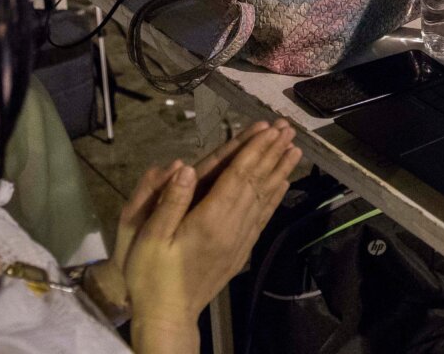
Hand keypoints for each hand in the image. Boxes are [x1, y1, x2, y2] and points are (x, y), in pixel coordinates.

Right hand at [84, 121, 291, 320]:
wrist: (168, 316)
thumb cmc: (151, 276)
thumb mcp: (149, 238)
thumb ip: (169, 202)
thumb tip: (184, 167)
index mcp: (208, 221)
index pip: (237, 177)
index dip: (253, 150)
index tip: (268, 128)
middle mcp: (231, 228)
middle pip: (256, 183)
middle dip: (272, 153)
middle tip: (289, 128)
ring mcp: (239, 241)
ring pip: (264, 199)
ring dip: (279, 171)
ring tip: (294, 150)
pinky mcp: (241, 251)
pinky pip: (263, 218)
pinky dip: (274, 197)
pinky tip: (281, 184)